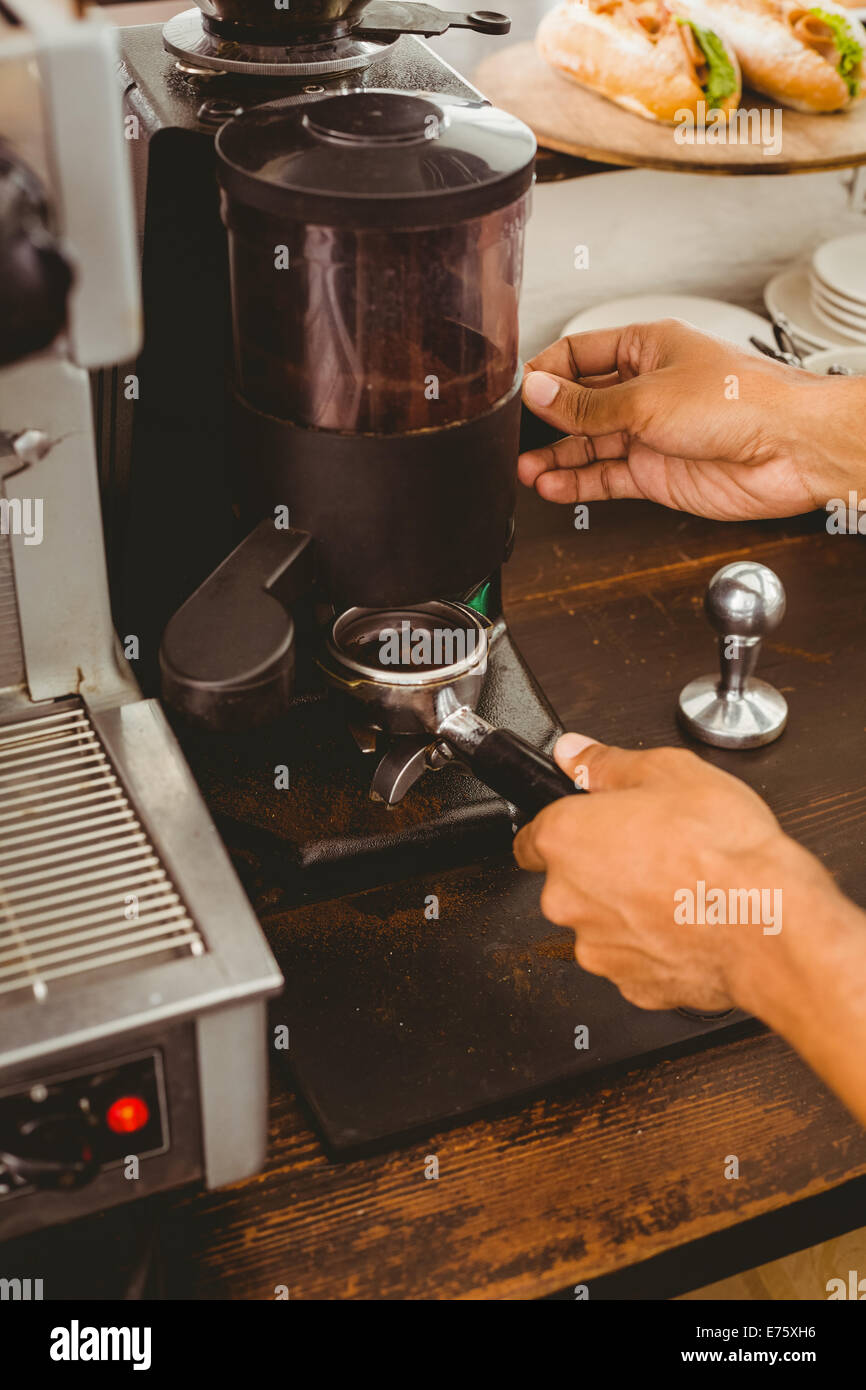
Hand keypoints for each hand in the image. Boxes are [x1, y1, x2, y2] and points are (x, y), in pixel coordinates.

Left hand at [513, 732, 837, 1016]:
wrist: (767, 922)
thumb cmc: (723, 850)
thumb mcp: (669, 772)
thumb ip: (607, 764)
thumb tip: (575, 755)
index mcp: (565, 840)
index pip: (530, 837)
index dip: (561, 828)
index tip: (585, 827)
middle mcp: (567, 898)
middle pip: (568, 881)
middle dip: (601, 869)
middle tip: (650, 851)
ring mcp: (597, 947)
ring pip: (600, 922)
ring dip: (626, 908)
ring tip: (677, 887)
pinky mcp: (631, 985)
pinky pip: (633, 957)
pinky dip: (653, 943)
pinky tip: (687, 922)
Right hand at [519, 319, 865, 521]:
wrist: (789, 449)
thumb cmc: (742, 402)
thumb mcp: (647, 396)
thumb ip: (587, 403)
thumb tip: (540, 394)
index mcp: (647, 348)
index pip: (580, 354)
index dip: (547, 372)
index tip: (520, 392)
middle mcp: (647, 389)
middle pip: (581, 402)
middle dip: (548, 420)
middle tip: (516, 435)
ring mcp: (652, 433)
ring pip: (590, 445)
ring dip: (557, 458)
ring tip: (527, 470)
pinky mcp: (658, 473)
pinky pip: (607, 477)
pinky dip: (579, 484)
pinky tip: (554, 486)